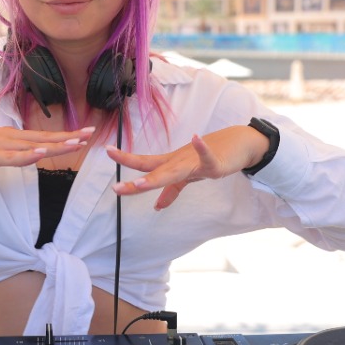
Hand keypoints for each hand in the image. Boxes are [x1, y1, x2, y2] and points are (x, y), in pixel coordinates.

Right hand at [0, 126, 94, 178]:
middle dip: (68, 137)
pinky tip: (41, 154)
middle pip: (44, 138)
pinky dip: (28, 155)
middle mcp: (9, 137)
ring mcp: (1, 146)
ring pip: (33, 146)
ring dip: (55, 145)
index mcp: (11, 136)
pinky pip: (13, 157)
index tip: (83, 135)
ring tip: (75, 143)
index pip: (42, 136)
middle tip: (91, 134)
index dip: (63, 136)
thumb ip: (11, 153)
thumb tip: (26, 155)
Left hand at [107, 125, 266, 209]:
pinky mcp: (215, 164)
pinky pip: (208, 158)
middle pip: (154, 171)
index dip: (126, 160)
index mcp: (171, 164)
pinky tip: (197, 138)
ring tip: (140, 181)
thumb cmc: (210, 157)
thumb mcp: (188, 177)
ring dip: (158, 176)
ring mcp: (195, 161)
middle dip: (136, 182)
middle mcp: (178, 161)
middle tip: (115, 189)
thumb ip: (171, 191)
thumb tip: (156, 207)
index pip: (144, 164)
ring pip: (174, 171)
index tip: (106, 151)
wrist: (237, 144)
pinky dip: (203, 148)